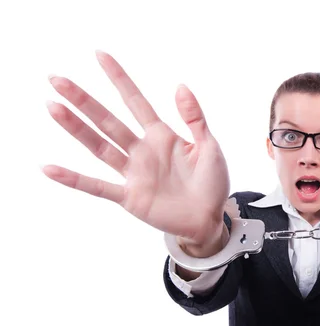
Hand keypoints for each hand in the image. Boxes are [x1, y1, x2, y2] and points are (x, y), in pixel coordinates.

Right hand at [42, 51, 229, 243]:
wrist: (210, 219)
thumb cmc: (212, 182)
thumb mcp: (209, 146)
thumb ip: (194, 118)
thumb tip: (180, 86)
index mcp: (162, 136)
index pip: (135, 102)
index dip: (119, 79)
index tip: (100, 55)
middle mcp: (142, 151)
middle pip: (107, 120)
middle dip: (83, 100)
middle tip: (57, 79)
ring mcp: (133, 173)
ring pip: (98, 147)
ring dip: (75, 128)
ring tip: (53, 107)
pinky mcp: (130, 197)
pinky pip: (97, 187)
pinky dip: (74, 179)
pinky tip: (50, 168)